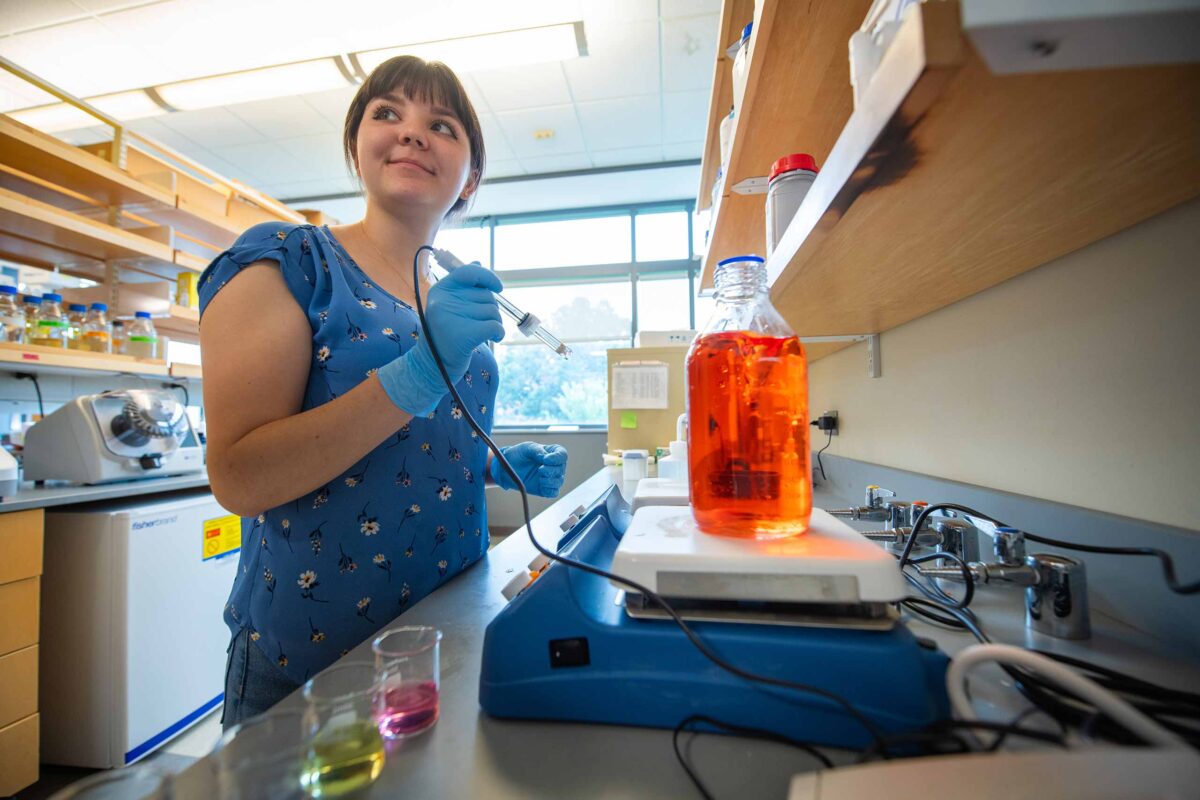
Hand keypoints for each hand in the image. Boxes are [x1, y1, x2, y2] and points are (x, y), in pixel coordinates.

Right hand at [377, 264, 503, 414]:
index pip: (469, 272)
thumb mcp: (448, 306)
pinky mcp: (464, 335)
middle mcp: (444, 301)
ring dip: (494, 323)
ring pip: (493, 311)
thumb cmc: (445, 334)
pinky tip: (492, 339)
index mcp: (440, 290)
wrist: (433, 366)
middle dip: (491, 309)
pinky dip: (499, 333)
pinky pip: (495, 326)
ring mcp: (453, 317)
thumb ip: (463, 286)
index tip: (499, 287)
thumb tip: (478, 263)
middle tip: (479, 323)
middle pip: (486, 296)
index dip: (488, 277)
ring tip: (481, 333)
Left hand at [490, 442, 567, 496]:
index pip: (562, 455)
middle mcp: (555, 466)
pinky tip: (540, 485)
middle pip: (561, 469)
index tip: (545, 460)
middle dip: (551, 470)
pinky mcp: (545, 488)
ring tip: (539, 478)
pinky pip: (553, 492)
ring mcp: (551, 478)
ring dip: (550, 481)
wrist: (508, 468)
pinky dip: (548, 490)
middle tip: (539, 469)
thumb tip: (545, 456)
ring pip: (559, 481)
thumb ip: (537, 450)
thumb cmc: (519, 455)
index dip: (556, 458)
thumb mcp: (526, 448)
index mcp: (552, 453)